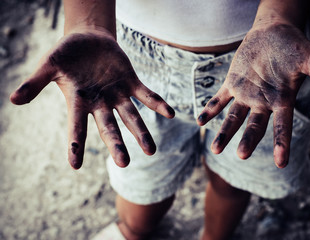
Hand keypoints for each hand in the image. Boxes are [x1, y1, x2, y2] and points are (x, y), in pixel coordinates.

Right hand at [10, 29, 174, 168]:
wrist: (88, 39)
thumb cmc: (66, 54)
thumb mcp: (49, 65)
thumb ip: (35, 83)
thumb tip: (13, 100)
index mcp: (79, 102)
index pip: (76, 127)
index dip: (75, 144)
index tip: (74, 165)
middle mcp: (100, 103)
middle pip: (109, 127)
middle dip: (116, 144)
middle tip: (124, 163)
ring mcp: (118, 94)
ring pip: (131, 116)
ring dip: (141, 132)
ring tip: (151, 151)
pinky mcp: (132, 82)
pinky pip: (147, 95)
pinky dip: (158, 103)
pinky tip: (171, 113)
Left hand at [197, 22, 309, 167]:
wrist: (273, 33)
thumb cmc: (295, 46)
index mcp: (282, 101)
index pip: (282, 127)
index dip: (282, 144)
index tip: (280, 163)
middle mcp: (263, 102)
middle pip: (255, 126)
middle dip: (248, 140)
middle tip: (241, 155)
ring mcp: (246, 95)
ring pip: (233, 117)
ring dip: (224, 132)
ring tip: (214, 149)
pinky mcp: (232, 84)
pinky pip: (219, 99)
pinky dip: (210, 109)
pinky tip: (200, 120)